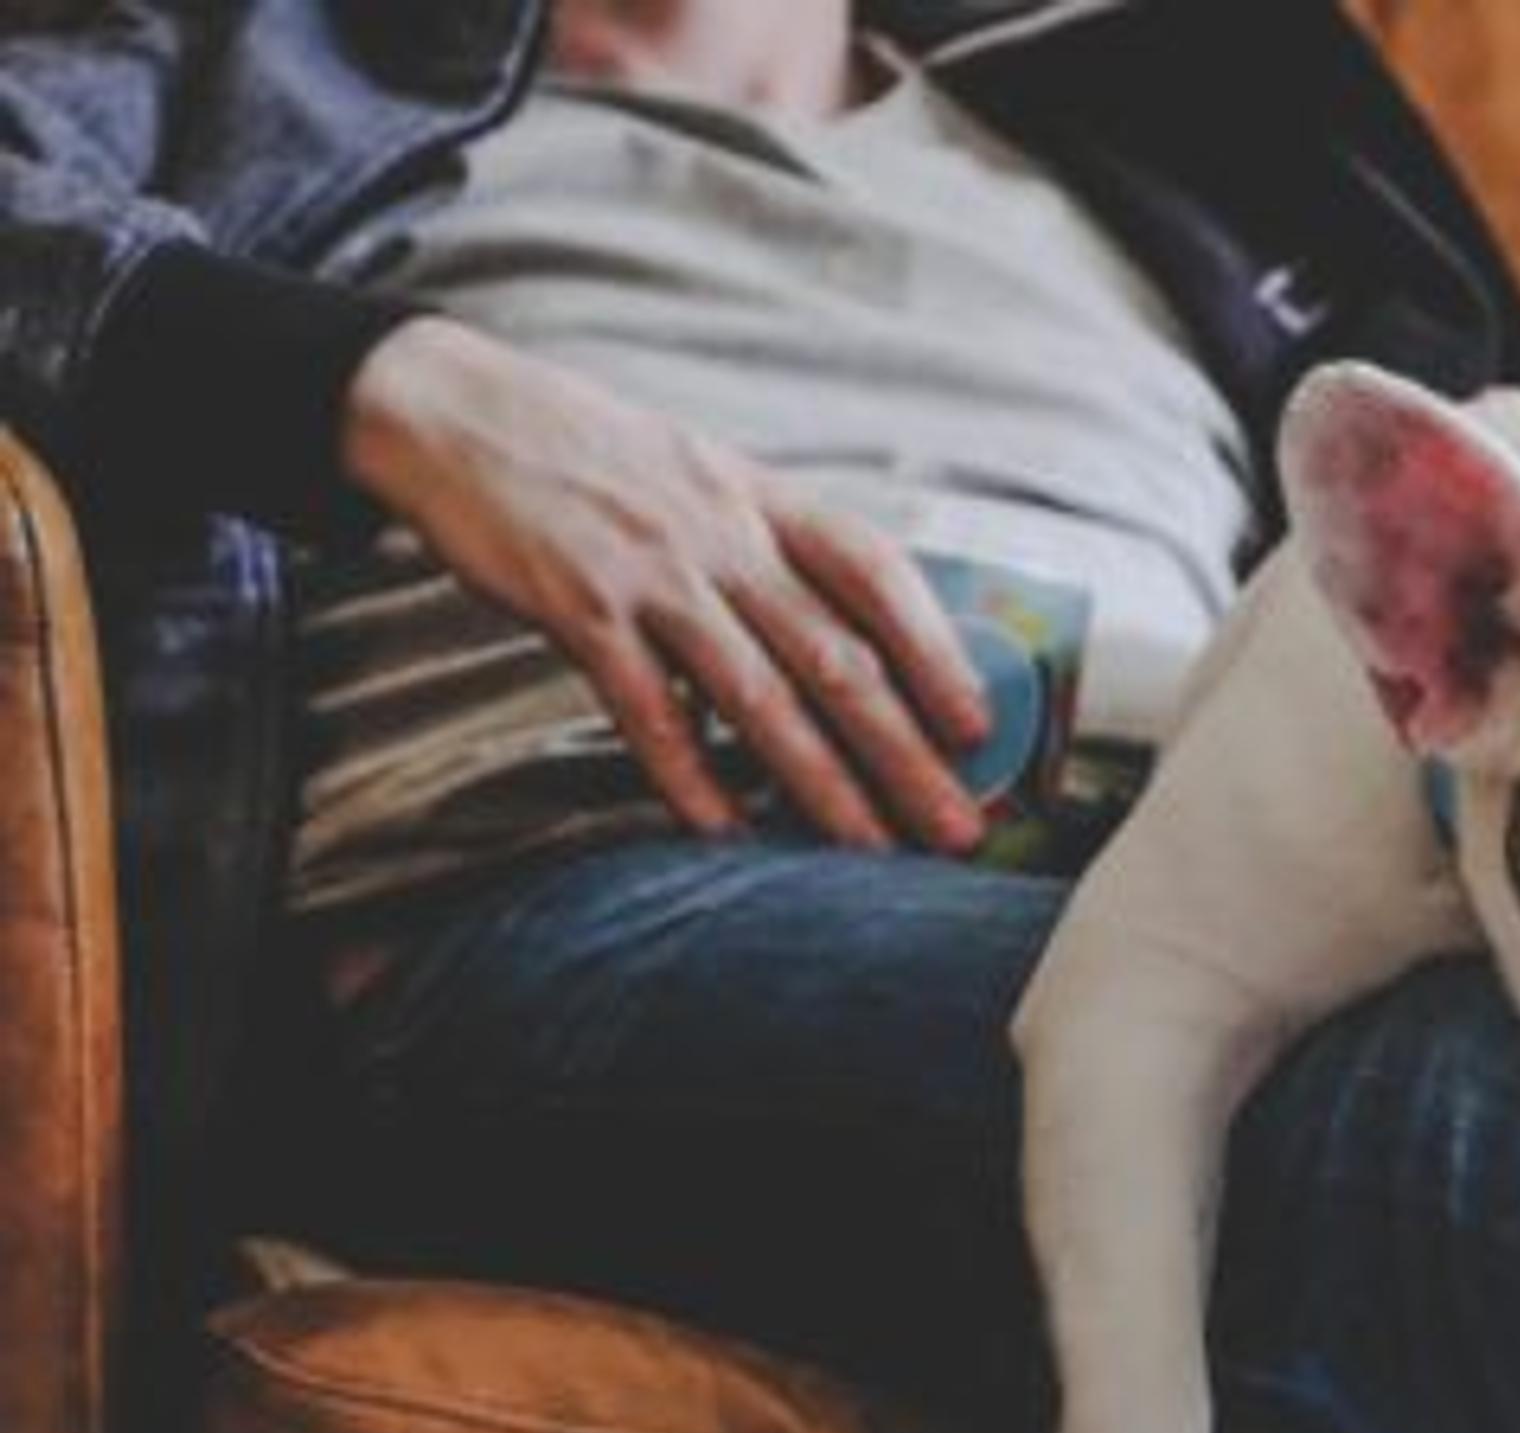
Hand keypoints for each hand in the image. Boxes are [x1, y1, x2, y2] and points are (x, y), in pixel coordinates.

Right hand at [339, 316, 991, 851]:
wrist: (456, 410)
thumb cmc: (597, 458)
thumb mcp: (708, 475)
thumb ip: (776, 545)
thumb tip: (858, 632)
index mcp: (765, 498)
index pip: (880, 575)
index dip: (938, 651)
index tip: (978, 724)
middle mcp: (723, 535)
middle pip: (836, 656)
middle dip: (905, 752)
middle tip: (957, 826)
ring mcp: (653, 573)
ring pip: (757, 696)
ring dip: (821, 784)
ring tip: (868, 850)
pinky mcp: (578, 608)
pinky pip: (647, 710)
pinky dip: (688, 776)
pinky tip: (724, 833)